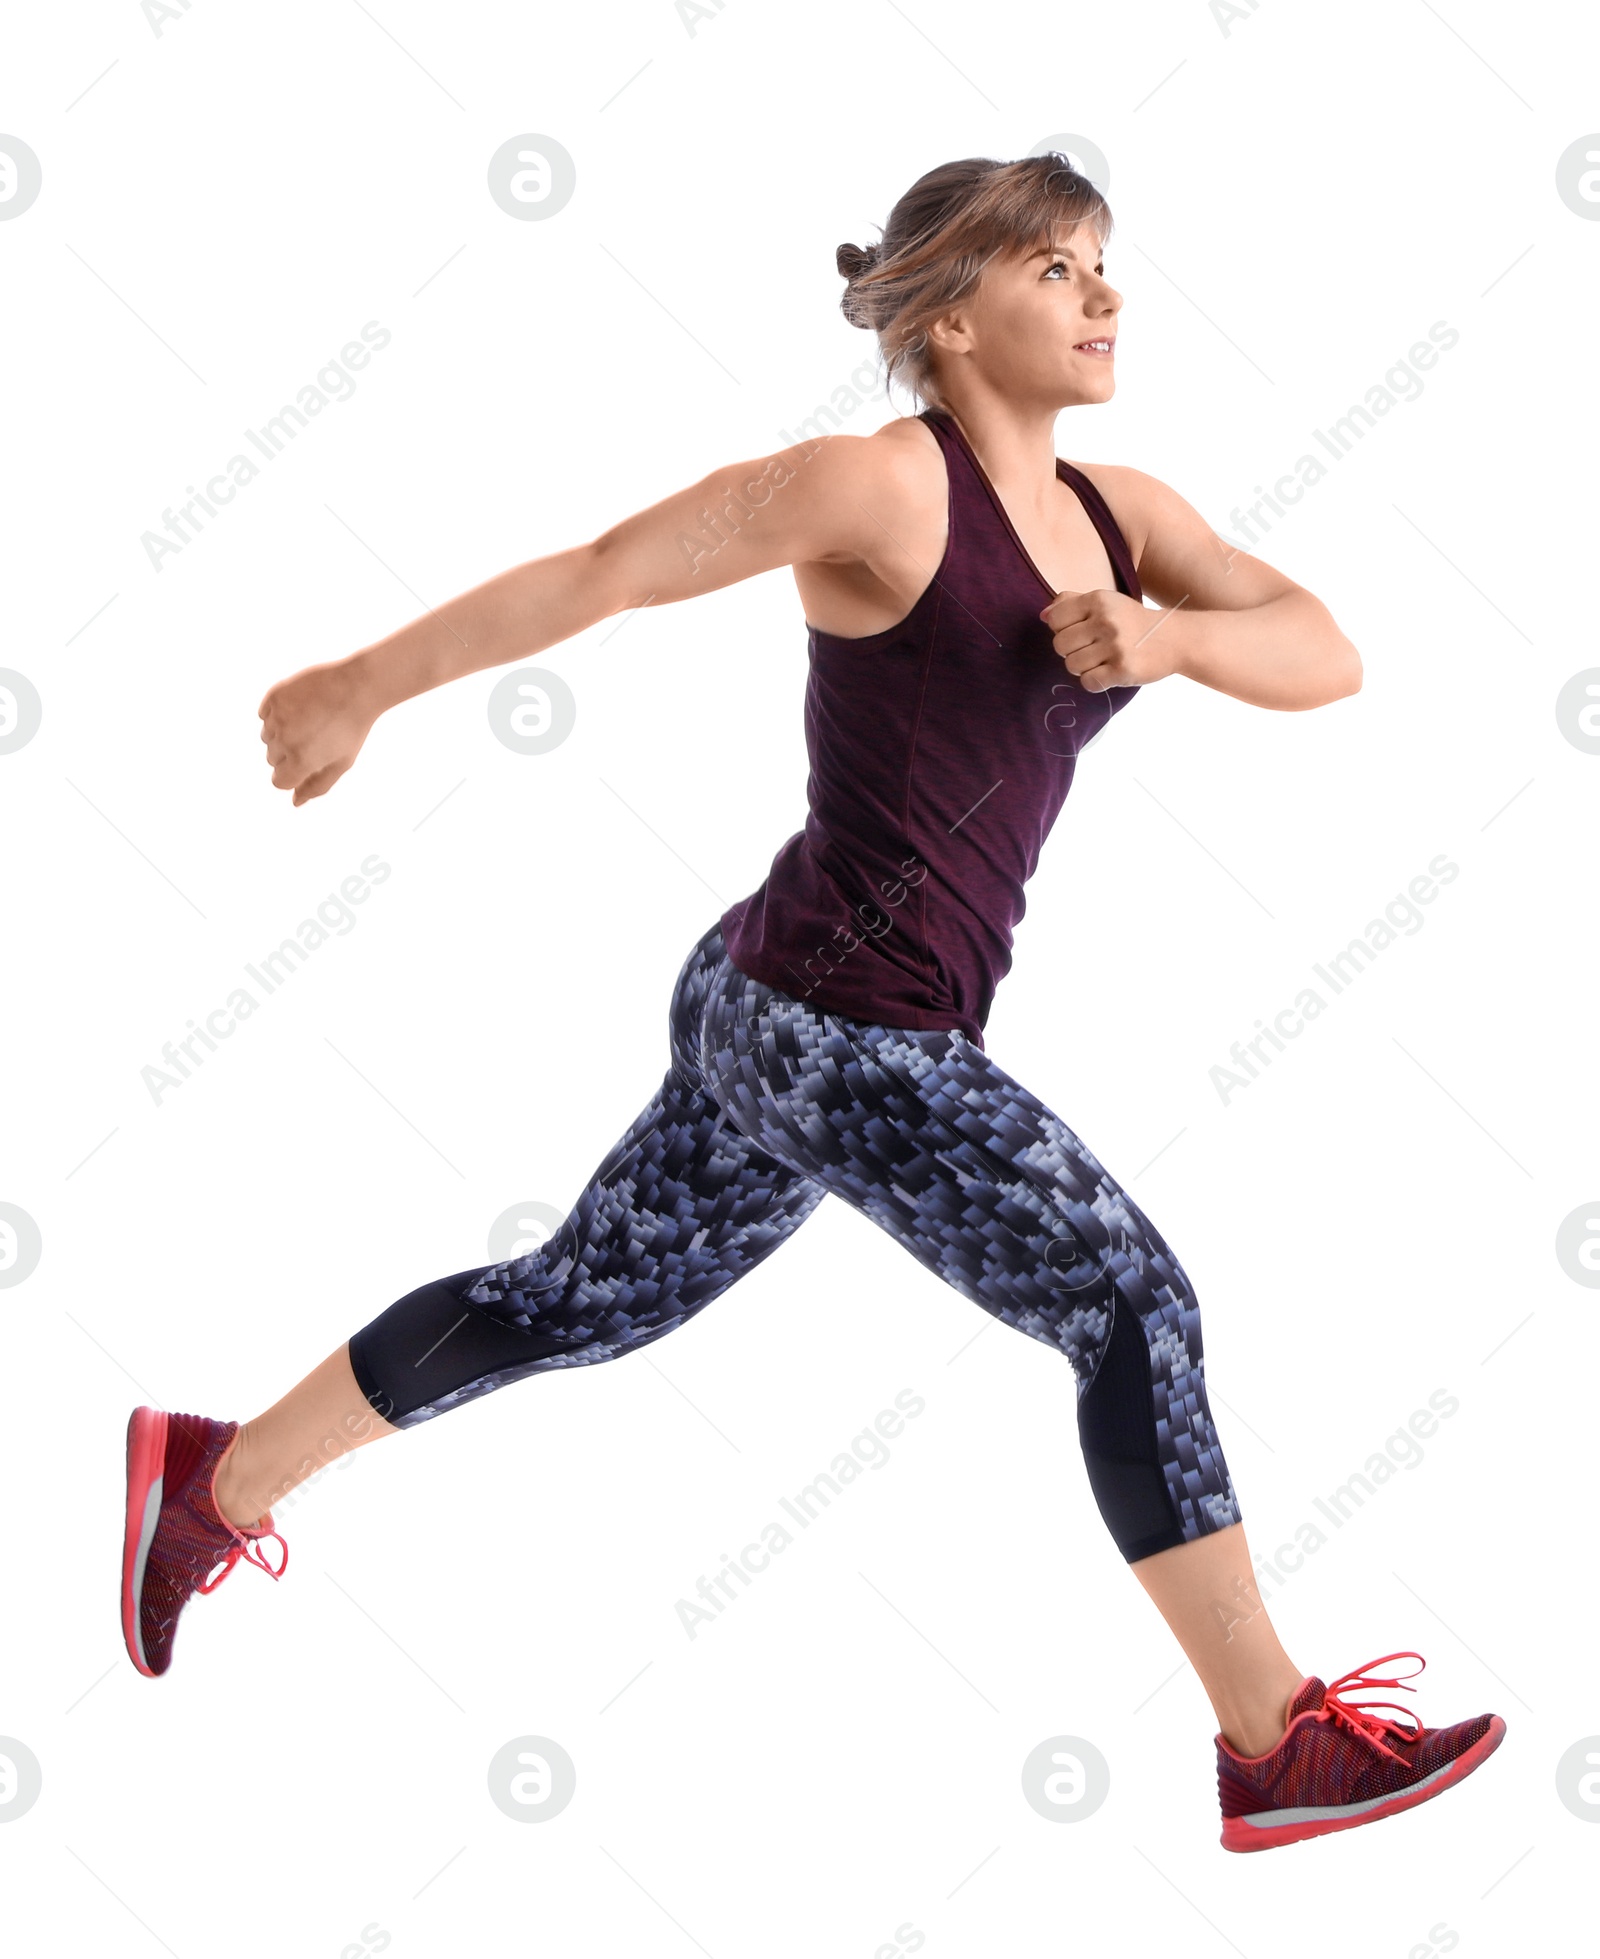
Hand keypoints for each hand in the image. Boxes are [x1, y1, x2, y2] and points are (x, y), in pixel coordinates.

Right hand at [258, 658, 376, 805]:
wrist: (357, 685)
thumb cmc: (352, 728)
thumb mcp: (341, 763)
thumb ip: (317, 786)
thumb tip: (295, 801)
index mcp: (301, 762)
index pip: (279, 782)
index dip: (294, 774)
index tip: (309, 761)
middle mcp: (284, 741)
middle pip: (272, 759)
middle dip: (289, 754)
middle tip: (315, 737)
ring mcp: (276, 718)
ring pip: (266, 737)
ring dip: (281, 734)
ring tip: (309, 721)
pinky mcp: (273, 697)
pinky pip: (265, 714)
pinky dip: (277, 714)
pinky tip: (301, 707)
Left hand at [1039, 588, 1182, 691]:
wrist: (1173, 639)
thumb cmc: (1132, 621)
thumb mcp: (1106, 602)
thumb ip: (1072, 603)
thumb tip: (1043, 615)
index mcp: (1099, 600)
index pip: (1055, 619)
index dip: (1062, 629)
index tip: (1079, 632)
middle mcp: (1106, 621)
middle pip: (1060, 645)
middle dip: (1070, 651)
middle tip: (1090, 649)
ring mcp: (1115, 646)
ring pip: (1072, 665)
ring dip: (1083, 667)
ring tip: (1100, 660)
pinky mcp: (1123, 670)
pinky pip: (1089, 682)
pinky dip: (1094, 681)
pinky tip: (1108, 672)